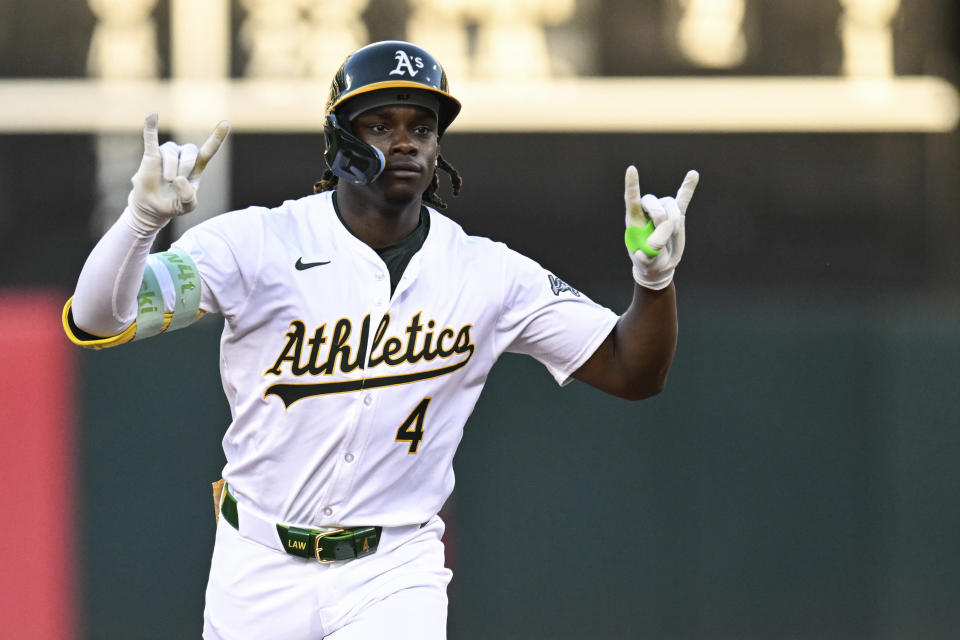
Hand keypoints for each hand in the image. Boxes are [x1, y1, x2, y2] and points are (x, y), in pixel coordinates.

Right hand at [126, 113, 230, 232]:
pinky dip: (151, 127)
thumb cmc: (173, 204)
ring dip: (170, 168)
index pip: (208, 150)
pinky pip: (151, 138)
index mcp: (196, 167)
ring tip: (167, 180)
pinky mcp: (151, 155)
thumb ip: (188, 196)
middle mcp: (182, 156)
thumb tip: (179, 179)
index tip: (226, 124)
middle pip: (190, 153)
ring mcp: (167, 154)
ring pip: (172, 152)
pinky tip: (152, 115)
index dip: (216, 138)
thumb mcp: (187, 206)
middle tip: (175, 182)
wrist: (152, 207)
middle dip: (184, 169)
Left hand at [623, 166, 698, 289]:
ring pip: (671, 207)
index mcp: (634, 220)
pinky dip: (688, 188)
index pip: (632, 200)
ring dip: (673, 222)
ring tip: (671, 235)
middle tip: (660, 241)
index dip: (632, 185)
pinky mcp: (678, 216)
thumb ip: (651, 251)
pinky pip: (683, 199)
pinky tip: (693, 175)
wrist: (660, 265)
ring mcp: (664, 212)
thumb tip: (661, 236)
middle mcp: (648, 211)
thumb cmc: (648, 262)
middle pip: (654, 203)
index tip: (632, 170)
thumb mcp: (647, 261)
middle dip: (660, 220)